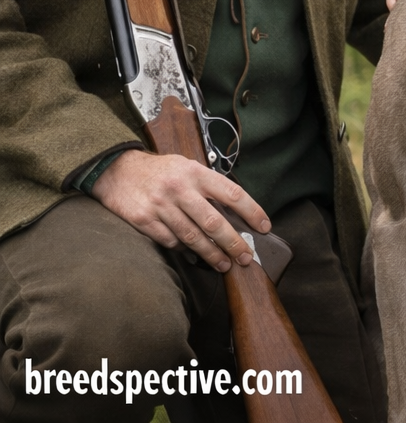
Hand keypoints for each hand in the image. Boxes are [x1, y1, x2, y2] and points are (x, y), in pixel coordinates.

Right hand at [91, 149, 271, 271]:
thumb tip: (232, 210)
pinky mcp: (144, 221)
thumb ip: (206, 185)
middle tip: (245, 257)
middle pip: (214, 222)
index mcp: (196, 173)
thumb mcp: (186, 166)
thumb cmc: (159, 170)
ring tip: (224, 264)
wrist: (117, 170)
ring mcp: (162, 206)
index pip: (231, 193)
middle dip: (233, 242)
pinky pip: (170, 241)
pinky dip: (183, 250)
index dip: (251, 211)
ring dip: (211, 254)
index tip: (264, 226)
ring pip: (193, 237)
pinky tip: (193, 256)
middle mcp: (180, 189)